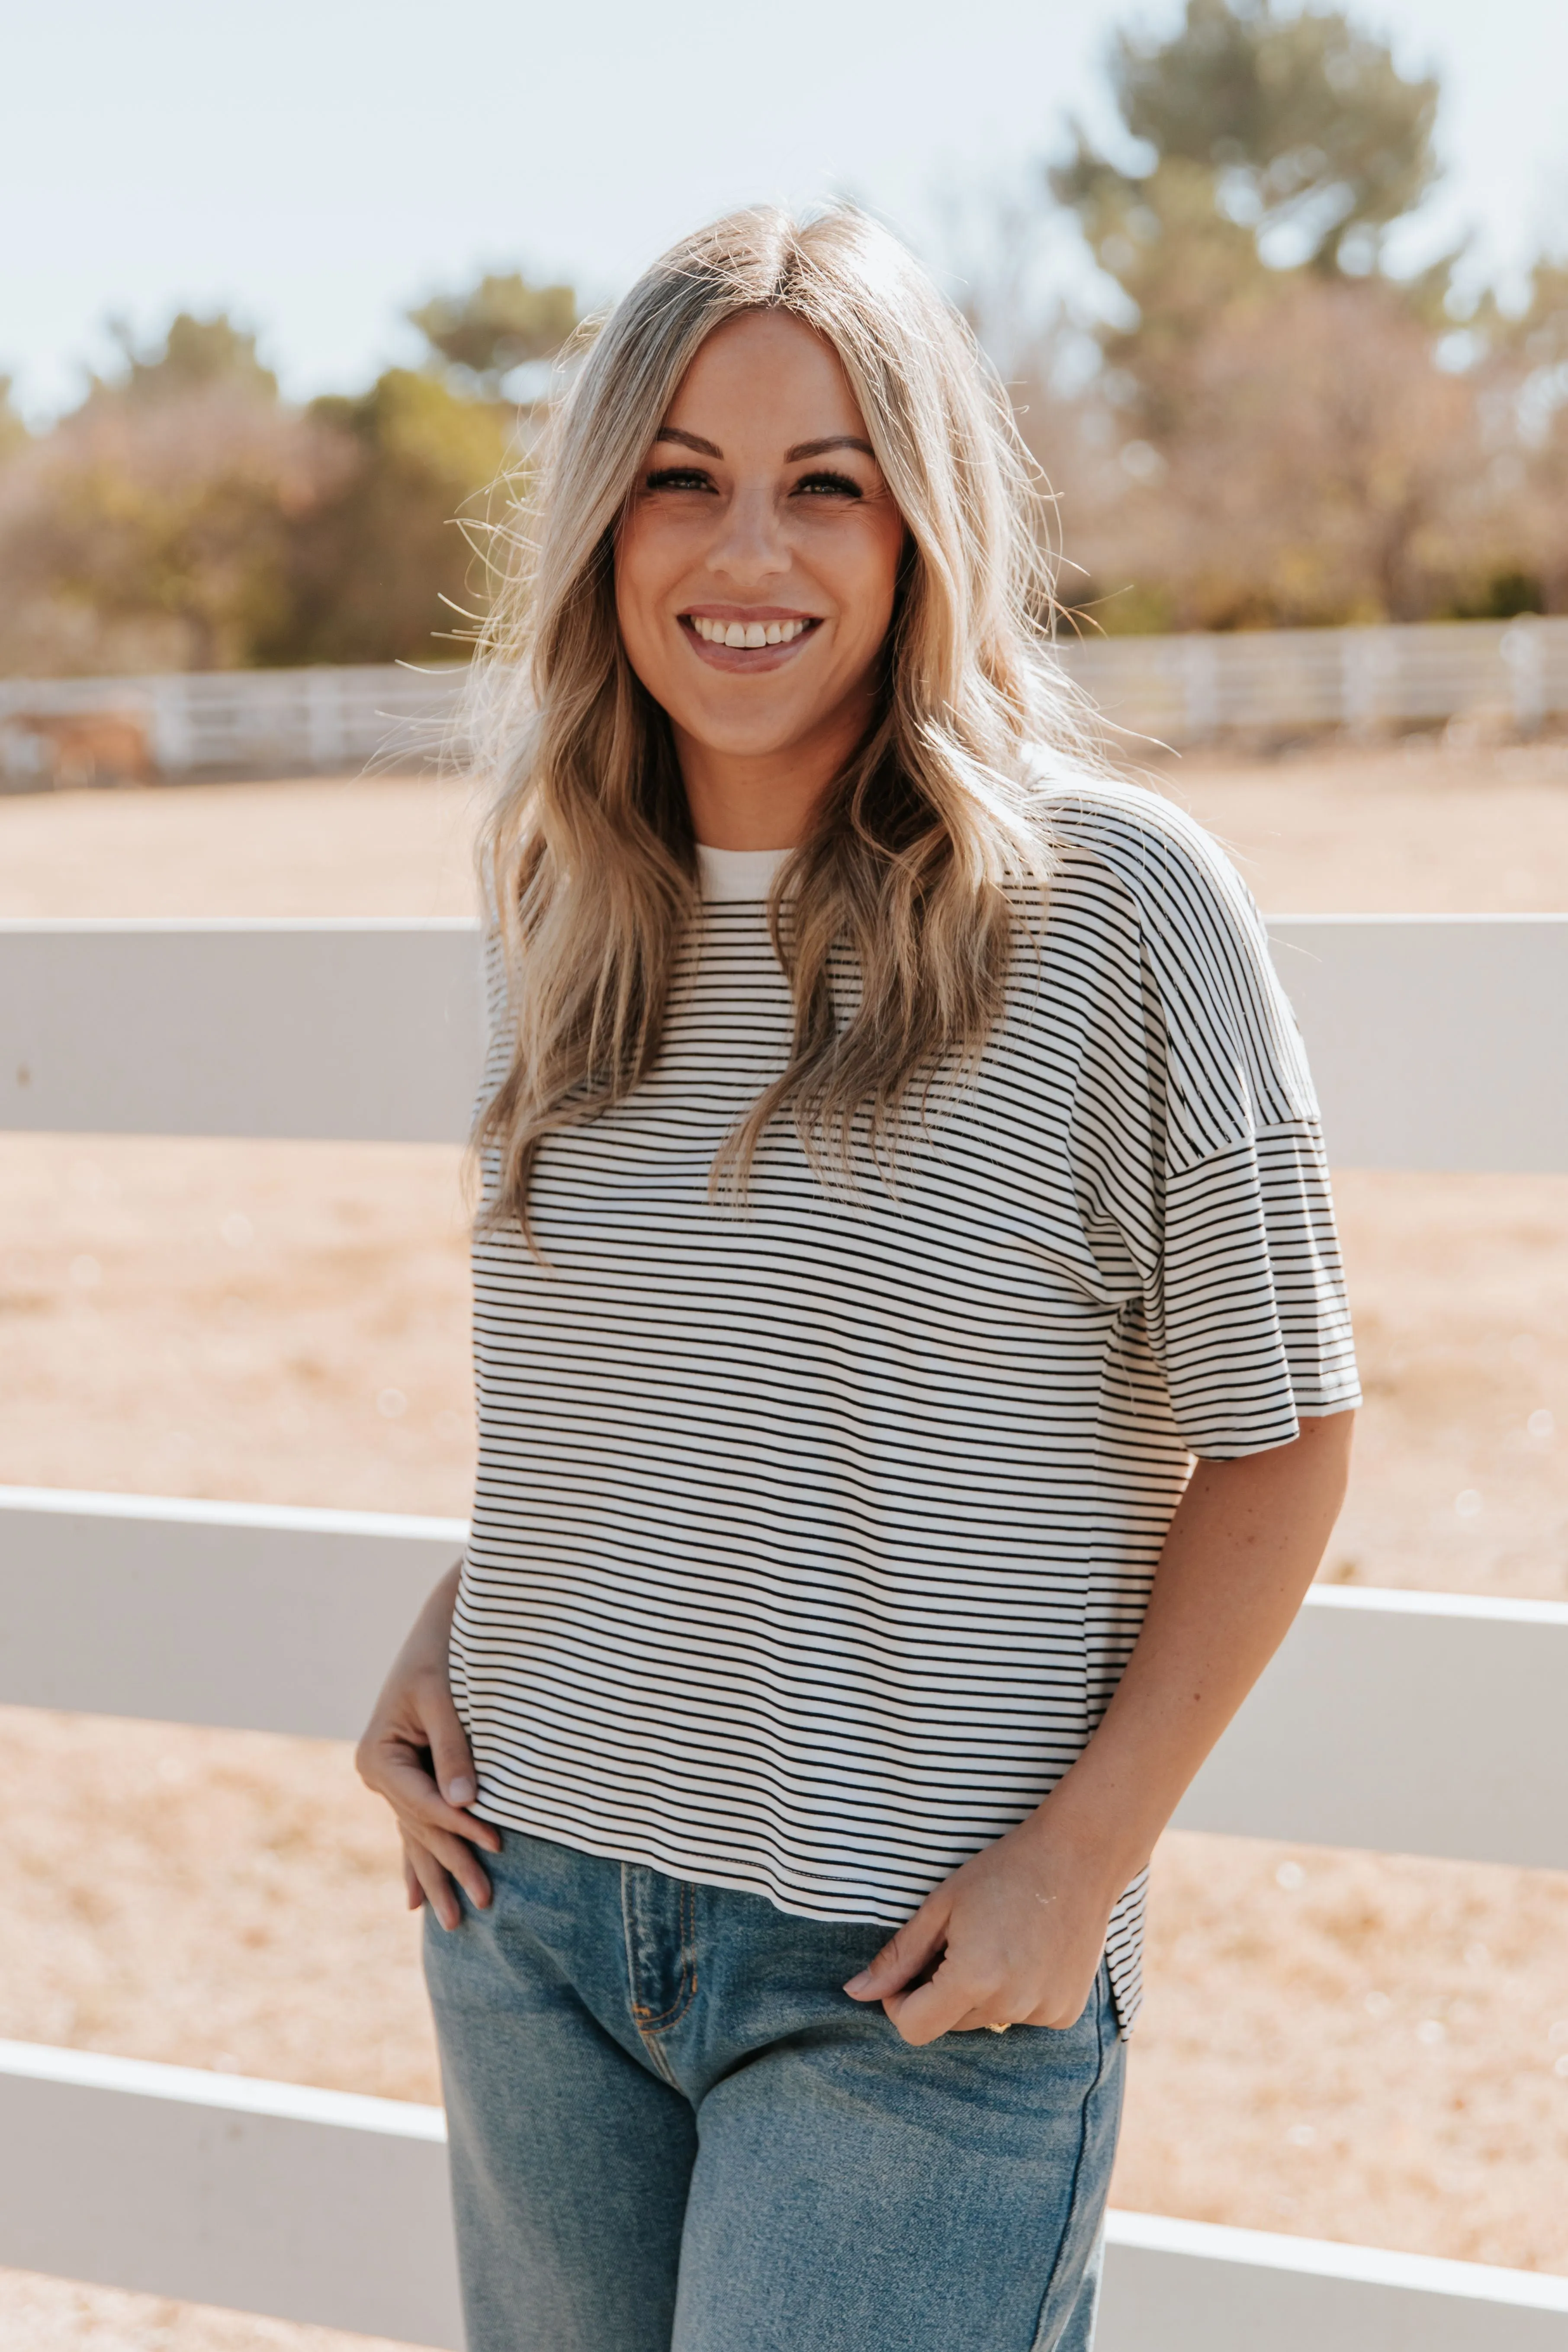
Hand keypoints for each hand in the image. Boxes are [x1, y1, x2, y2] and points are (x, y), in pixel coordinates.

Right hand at [354, 1564, 499, 1930]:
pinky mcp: (410, 1779)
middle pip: (421, 1828)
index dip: (460, 1826)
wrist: (439, 1627)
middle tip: (486, 1904)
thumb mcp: (443, 1698)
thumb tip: (467, 1805)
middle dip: (453, 1865)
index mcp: (377, 1757)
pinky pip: (416, 1826)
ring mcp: (391, 1781)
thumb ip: (454, 1750)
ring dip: (440, 1874)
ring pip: (419, 1835)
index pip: (423, 1803)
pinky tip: (416, 1900)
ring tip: (457, 1921)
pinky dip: (421, 1859)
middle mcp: (378, 1774)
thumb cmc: (442, 1654)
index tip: (498, 1844)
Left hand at [842, 1812, 1119, 2046]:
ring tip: (998, 1942)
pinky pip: (1020, 2016)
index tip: (910, 1969)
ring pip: (984, 2020)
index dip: (899, 2001)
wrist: (1077, 1858)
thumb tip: (853, 1993)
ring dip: (979, 1993)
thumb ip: (898, 1956)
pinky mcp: (1065, 2013)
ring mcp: (1042, 2013)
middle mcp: (1009, 2005)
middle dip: (940, 1992)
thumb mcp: (941, 1907)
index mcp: (973, 1978)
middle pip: (948, 2023)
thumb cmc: (1002, 1872)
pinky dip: (1015, 1994)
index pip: (913, 2028)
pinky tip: (1027, 1953)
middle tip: (959, 1942)